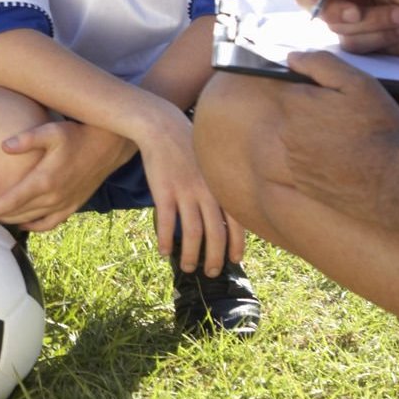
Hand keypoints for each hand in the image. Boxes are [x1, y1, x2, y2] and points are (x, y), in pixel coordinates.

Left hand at [0, 118, 134, 233]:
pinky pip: (49, 223)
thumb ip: (27, 139)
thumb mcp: (52, 131)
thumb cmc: (78, 135)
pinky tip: (22, 222)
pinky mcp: (72, 206)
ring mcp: (63, 204)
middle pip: (16, 213)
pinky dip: (33, 225)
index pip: (10, 201)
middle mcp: (53, 198)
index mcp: (44, 181)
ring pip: (30, 220)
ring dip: (9, 220)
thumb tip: (2, 146)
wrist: (109, 146)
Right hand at [134, 133, 246, 274]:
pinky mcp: (164, 192)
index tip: (236, 260)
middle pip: (216, 234)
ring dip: (191, 255)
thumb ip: (219, 186)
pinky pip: (167, 223)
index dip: (237, 245)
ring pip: (192, 233)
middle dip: (215, 257)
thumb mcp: (211, 164)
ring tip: (188, 267)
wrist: (162, 127)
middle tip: (212, 272)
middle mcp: (207, 192)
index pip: (236, 223)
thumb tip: (225, 212)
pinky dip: (166, 240)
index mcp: (221, 186)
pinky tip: (164, 251)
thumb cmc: (188, 146)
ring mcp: (185, 192)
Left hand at [265, 50, 398, 227]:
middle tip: (353, 123)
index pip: (299, 88)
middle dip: (320, 114)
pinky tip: (346, 164)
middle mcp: (286, 132)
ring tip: (353, 145)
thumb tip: (292, 57)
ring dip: (320, 138)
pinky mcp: (302, 181)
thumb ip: (321, 64)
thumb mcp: (359, 83)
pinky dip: (322, 162)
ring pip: (302, 139)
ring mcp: (293, 159)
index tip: (345, 102)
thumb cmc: (379, 129)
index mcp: (296, 103)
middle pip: (298, 114)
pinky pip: (307, 164)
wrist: (393, 182)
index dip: (324, 92)